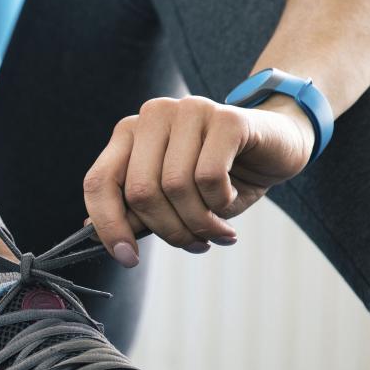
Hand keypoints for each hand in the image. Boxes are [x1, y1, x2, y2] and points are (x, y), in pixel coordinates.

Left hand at [82, 95, 314, 265]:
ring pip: (176, 187)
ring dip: (199, 223)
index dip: (108, 226)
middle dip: (168, 230)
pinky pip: (209, 177)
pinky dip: (220, 203)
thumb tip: (91, 233)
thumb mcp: (173, 200)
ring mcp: (190, 110)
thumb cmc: (221, 175)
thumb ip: (135, 211)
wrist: (278, 146)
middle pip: (140, 191)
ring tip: (217, 232)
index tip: (127, 259)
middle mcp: (153, 115)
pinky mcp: (227, 118)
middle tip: (194, 244)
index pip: (98, 182)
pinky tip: (230, 201)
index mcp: (130, 133)